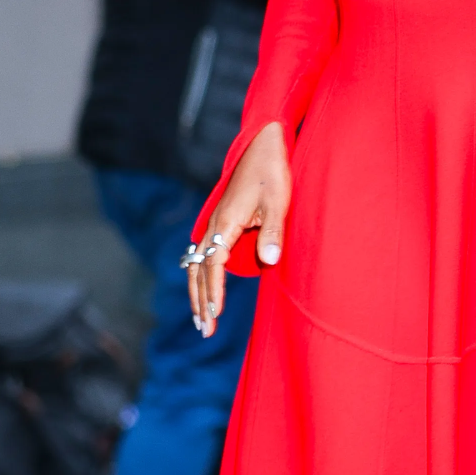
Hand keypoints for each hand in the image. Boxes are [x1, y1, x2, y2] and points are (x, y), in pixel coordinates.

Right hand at [187, 121, 290, 335]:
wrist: (263, 144)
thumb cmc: (272, 171)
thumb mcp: (278, 201)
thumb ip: (273, 231)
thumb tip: (270, 261)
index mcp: (225, 222)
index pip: (213, 265)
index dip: (213, 292)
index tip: (213, 316)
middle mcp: (214, 224)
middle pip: (198, 269)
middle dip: (199, 300)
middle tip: (204, 330)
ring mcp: (215, 222)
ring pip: (196, 263)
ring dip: (197, 290)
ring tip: (201, 318)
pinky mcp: (220, 219)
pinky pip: (203, 253)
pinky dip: (201, 275)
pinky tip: (206, 287)